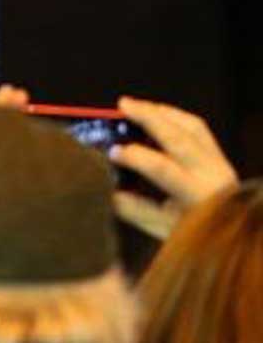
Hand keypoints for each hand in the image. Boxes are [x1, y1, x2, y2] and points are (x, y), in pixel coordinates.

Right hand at [109, 96, 237, 240]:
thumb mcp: (164, 230)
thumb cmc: (199, 238)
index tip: (112, 152)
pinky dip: (176, 117)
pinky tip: (157, 113)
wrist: (236, 238)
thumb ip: (135, 210)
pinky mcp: (220, 156)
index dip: (136, 156)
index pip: (163, 168)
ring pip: (192, 126)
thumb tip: (106, 190)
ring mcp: (219, 161)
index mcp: (197, 194)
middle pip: (179, 137)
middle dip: (150, 117)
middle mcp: (212, 173)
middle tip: (122, 104)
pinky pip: (198, 128)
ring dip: (162, 112)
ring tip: (136, 105)